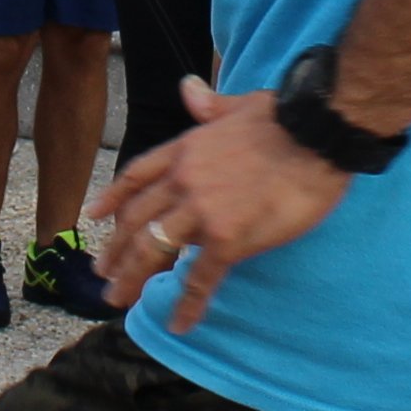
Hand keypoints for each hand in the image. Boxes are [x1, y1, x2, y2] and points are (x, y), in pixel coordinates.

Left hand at [92, 93, 350, 328]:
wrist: (315, 132)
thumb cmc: (285, 116)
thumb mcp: (238, 105)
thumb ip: (209, 105)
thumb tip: (189, 87)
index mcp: (185, 150)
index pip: (137, 176)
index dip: (113, 197)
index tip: (95, 216)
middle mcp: (183, 180)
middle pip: (136, 220)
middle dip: (115, 250)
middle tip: (102, 273)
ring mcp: (202, 210)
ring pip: (154, 249)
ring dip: (133, 278)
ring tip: (118, 299)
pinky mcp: (227, 237)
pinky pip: (200, 277)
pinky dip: (188, 303)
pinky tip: (180, 323)